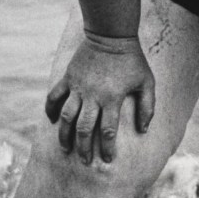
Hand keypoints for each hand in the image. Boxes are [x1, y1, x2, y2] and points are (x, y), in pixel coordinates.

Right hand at [45, 33, 154, 163]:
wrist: (111, 36)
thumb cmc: (132, 61)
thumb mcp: (147, 82)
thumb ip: (147, 107)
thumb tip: (144, 130)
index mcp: (112, 98)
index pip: (107, 130)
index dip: (106, 148)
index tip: (107, 160)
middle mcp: (93, 95)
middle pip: (84, 128)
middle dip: (83, 148)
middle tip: (85, 161)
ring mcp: (78, 87)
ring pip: (66, 117)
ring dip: (64, 135)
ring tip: (65, 149)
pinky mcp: (68, 78)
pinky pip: (54, 97)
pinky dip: (51, 110)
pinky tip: (53, 121)